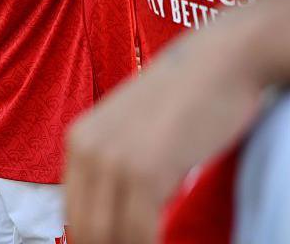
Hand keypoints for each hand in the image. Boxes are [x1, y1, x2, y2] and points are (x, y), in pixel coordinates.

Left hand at [65, 3, 271, 243]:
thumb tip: (111, 209)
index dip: (91, 237)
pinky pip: (139, 231)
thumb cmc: (183, 97)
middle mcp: (86, 149)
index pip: (73, 210)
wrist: (216, 62)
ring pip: (109, 235)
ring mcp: (112, 160)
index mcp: (77, 139)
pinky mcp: (144, 171)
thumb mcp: (129, 127)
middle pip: (85, 227)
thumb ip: (112, 161)